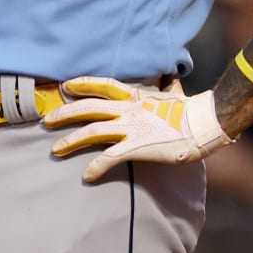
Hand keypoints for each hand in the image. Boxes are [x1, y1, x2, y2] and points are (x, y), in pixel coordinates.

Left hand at [43, 76, 231, 183]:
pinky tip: (86, 176)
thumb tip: (171, 76)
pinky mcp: (136, 147)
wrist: (205, 125)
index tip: (65, 85)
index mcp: (135, 96)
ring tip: (55, 149)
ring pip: (91, 132)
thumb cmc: (192, 111)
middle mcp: (127, 110)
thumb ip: (167, 87)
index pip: (102, 85)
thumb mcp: (175, 94)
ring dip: (70, 141)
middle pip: (88, 108)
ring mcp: (130, 128)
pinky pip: (109, 158)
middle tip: (47, 120)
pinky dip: (95, 167)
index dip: (82, 84)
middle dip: (65, 113)